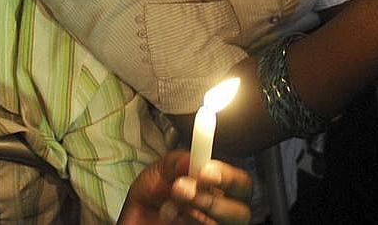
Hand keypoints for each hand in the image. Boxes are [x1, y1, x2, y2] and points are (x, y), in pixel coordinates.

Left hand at [119, 153, 251, 224]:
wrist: (135, 217)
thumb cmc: (151, 196)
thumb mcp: (160, 170)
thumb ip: (178, 162)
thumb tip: (194, 159)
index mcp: (219, 188)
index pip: (242, 183)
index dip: (228, 177)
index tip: (205, 172)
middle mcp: (221, 212)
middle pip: (241, 211)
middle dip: (211, 199)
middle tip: (182, 190)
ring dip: (194, 215)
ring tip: (170, 207)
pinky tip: (170, 220)